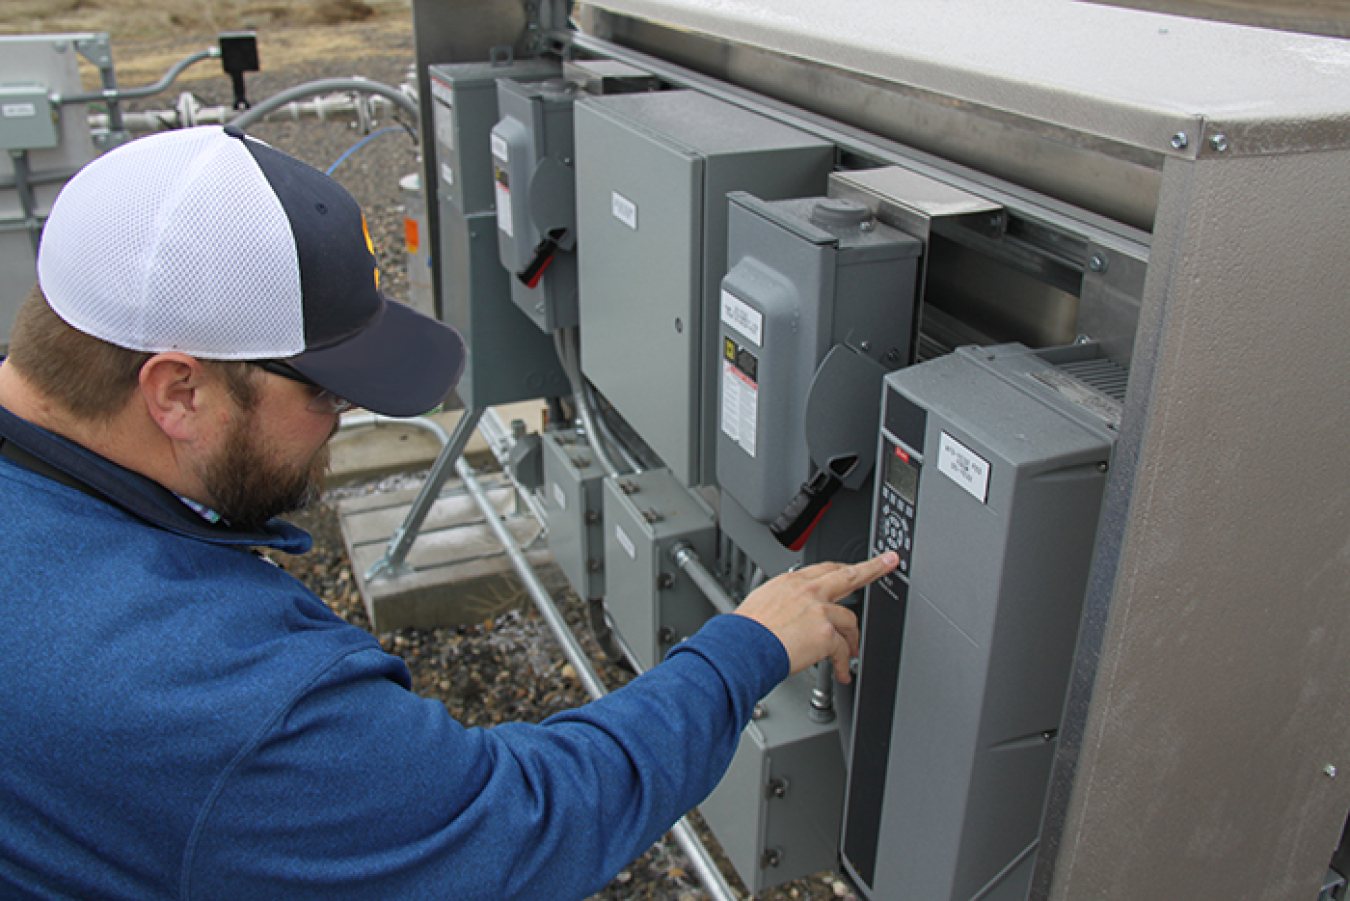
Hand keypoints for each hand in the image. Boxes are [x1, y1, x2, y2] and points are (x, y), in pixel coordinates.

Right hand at [733, 552, 897, 683]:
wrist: (741, 648)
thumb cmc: (745, 632)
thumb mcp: (761, 603)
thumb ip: (783, 602)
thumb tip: (789, 612)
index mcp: (791, 582)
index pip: (824, 569)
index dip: (841, 567)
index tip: (852, 566)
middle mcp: (807, 591)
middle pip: (848, 575)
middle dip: (873, 567)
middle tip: (888, 562)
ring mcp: (819, 610)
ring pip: (849, 620)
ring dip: (851, 640)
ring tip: (850, 654)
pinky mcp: (825, 633)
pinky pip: (842, 650)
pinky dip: (842, 664)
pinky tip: (841, 673)